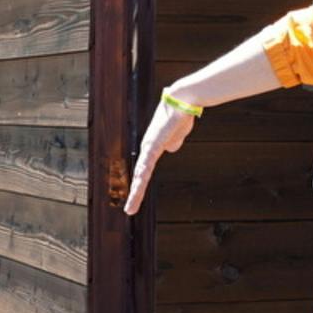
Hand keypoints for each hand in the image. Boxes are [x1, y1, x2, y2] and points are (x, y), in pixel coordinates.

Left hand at [122, 96, 196, 214]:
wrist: (183, 101)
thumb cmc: (181, 115)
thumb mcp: (178, 135)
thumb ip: (173, 142)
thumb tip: (170, 149)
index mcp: (152, 147)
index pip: (144, 170)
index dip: (140, 185)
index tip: (136, 198)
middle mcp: (147, 148)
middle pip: (140, 175)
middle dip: (135, 194)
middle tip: (129, 210)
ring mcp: (148, 146)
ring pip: (141, 174)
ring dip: (136, 193)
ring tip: (130, 209)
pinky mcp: (153, 145)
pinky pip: (146, 165)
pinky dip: (142, 179)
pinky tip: (137, 190)